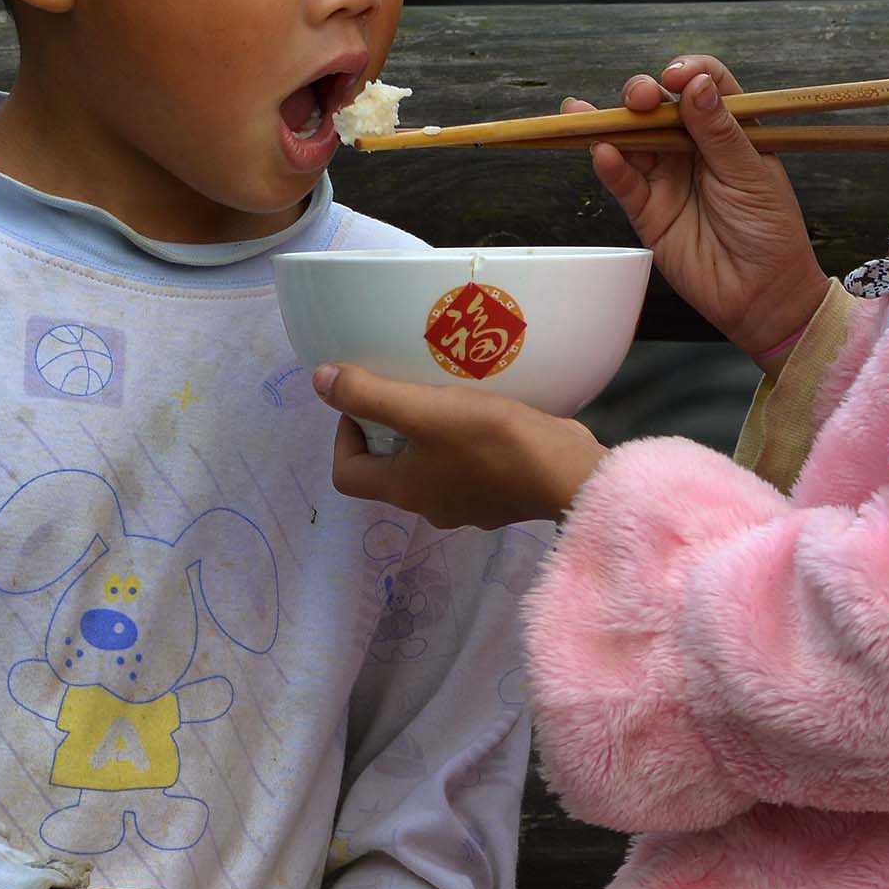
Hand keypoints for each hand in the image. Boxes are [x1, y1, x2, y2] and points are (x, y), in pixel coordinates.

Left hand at [316, 362, 604, 529]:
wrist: (569, 475)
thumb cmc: (493, 442)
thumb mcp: (425, 410)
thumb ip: (370, 395)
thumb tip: (319, 382)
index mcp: (403, 490)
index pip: (346, 472)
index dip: (345, 434)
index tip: (370, 400)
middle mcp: (428, 506)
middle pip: (387, 467)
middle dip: (389, 428)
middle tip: (411, 390)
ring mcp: (465, 505)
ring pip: (428, 465)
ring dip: (429, 433)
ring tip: (448, 395)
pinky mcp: (498, 494)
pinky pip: (466, 466)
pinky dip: (465, 441)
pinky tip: (486, 413)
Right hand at [579, 56, 832, 361]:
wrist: (761, 293)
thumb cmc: (769, 229)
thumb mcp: (751, 174)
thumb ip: (719, 131)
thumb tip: (696, 86)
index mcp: (728, 130)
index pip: (705, 86)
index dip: (689, 74)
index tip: (678, 78)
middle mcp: (693, 147)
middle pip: (658, 107)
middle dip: (643, 94)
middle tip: (641, 98)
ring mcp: (666, 177)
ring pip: (631, 140)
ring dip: (608, 123)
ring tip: (586, 114)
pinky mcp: (646, 210)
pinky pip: (623, 183)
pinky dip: (609, 166)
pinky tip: (602, 153)